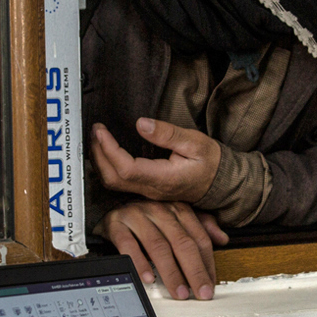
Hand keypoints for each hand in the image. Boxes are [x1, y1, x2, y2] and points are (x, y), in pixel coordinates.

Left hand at [92, 119, 221, 203]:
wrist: (220, 183)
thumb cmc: (210, 162)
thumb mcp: (195, 142)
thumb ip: (168, 134)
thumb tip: (141, 124)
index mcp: (163, 178)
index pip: (126, 168)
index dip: (109, 150)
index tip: (101, 131)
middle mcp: (151, 189)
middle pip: (113, 178)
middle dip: (99, 154)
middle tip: (96, 130)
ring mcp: (147, 192)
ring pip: (113, 183)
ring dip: (101, 161)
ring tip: (97, 138)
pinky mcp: (146, 189)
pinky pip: (120, 182)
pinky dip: (108, 166)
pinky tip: (106, 151)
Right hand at [96, 200, 227, 300]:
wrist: (112, 204)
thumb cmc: (148, 216)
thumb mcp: (176, 217)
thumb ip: (201, 227)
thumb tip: (222, 239)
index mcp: (177, 209)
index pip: (198, 239)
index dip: (207, 264)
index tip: (210, 285)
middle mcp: (159, 210)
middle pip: (182, 243)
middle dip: (194, 271)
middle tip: (200, 292)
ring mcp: (137, 216)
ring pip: (158, 246)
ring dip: (171, 272)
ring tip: (179, 291)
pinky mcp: (116, 223)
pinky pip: (128, 245)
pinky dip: (139, 262)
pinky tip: (147, 278)